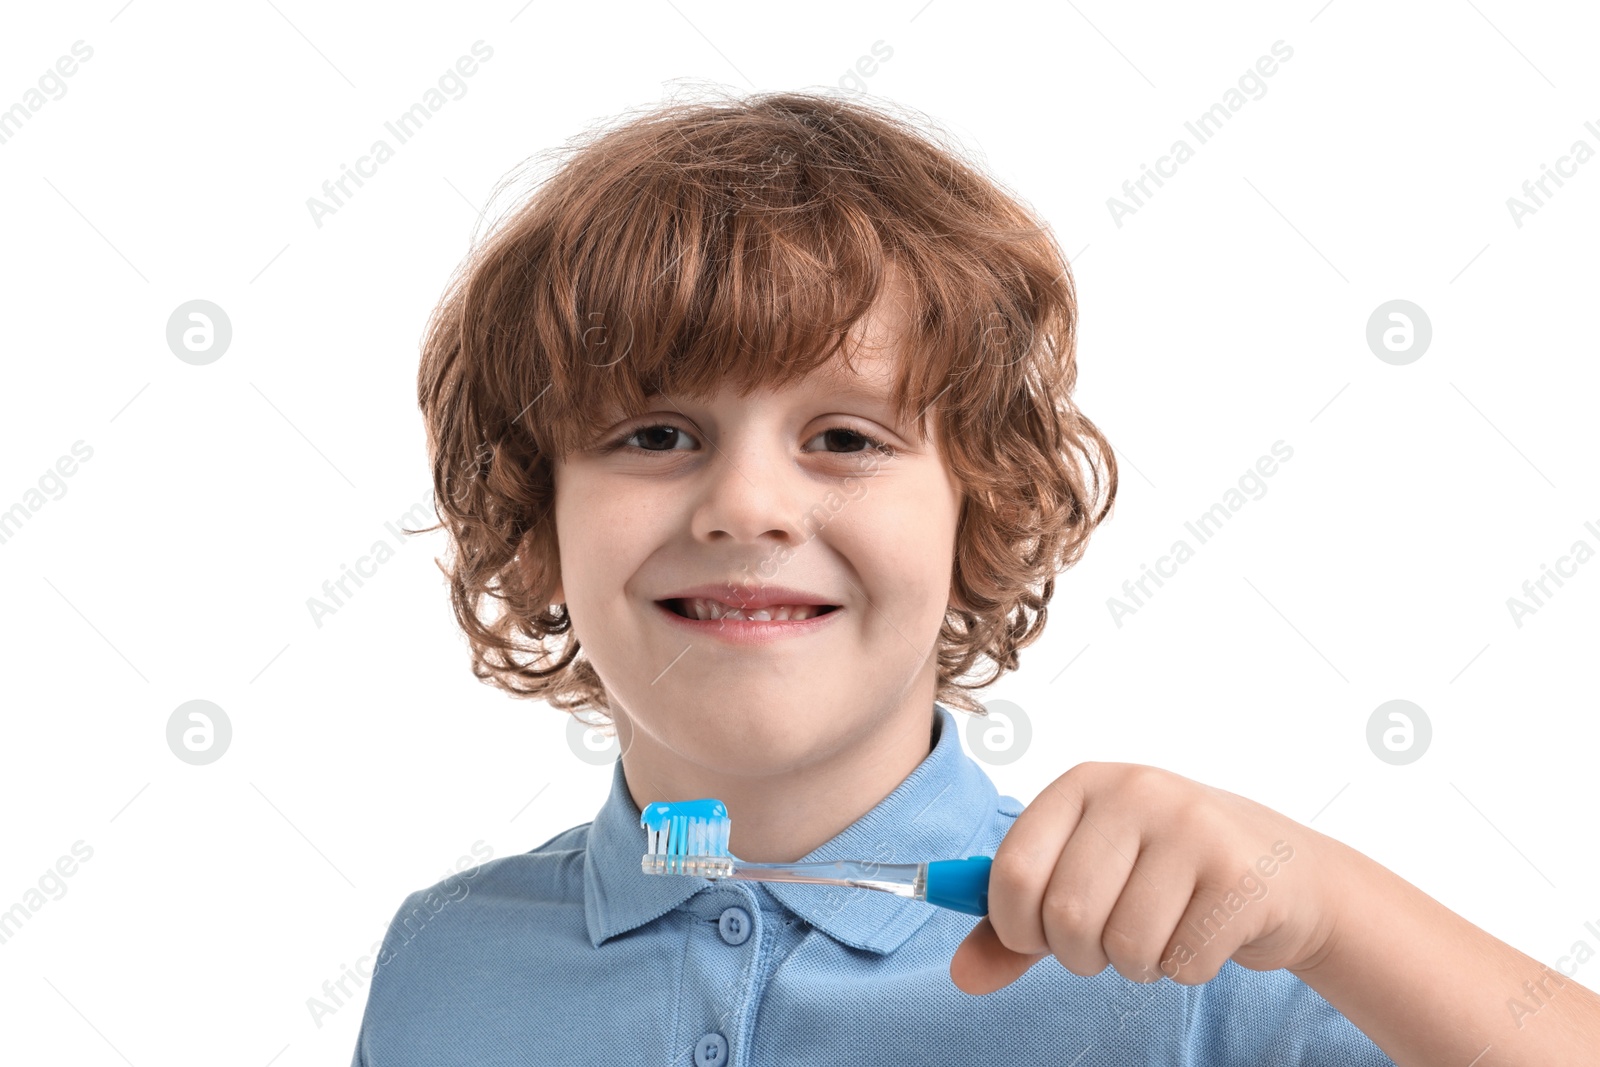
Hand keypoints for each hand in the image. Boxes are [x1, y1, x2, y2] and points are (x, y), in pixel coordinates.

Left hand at [950, 762, 1352, 994]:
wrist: (1284, 872)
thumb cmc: (1166, 876)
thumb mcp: (1085, 882)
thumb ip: (1017, 928)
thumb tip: (962, 975)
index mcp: (1082, 784)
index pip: (1012, 871)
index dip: (1014, 927)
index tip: (1036, 938)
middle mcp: (1134, 791)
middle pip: (1067, 915)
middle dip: (1080, 954)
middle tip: (1109, 940)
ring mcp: (1192, 826)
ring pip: (1125, 944)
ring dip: (1135, 964)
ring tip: (1160, 931)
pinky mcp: (1240, 873)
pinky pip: (1181, 961)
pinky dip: (1184, 968)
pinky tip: (1203, 931)